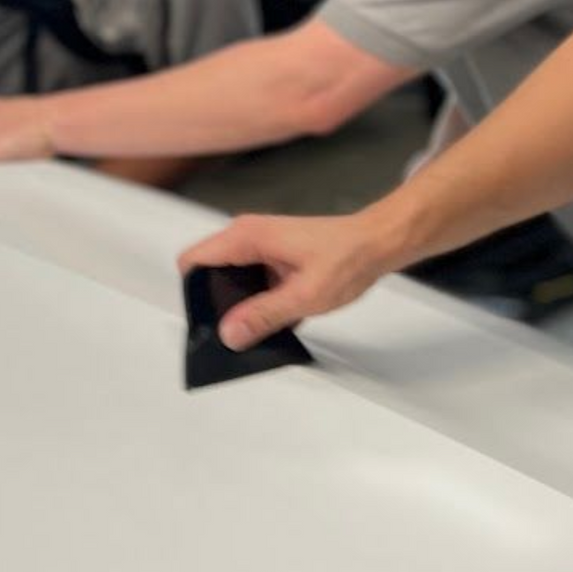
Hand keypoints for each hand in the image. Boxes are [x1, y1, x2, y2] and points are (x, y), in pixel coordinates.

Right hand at [177, 212, 395, 348]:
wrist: (378, 243)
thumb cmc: (348, 257)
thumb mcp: (304, 296)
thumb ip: (263, 316)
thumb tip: (228, 333)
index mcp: (247, 237)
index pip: (193, 261)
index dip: (194, 294)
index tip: (206, 322)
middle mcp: (248, 237)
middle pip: (209, 273)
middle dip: (217, 305)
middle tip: (234, 334)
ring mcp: (260, 247)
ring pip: (230, 281)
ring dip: (240, 307)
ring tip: (259, 330)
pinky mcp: (273, 258)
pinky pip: (251, 283)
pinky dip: (259, 303)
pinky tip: (278, 322)